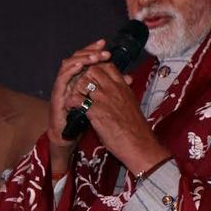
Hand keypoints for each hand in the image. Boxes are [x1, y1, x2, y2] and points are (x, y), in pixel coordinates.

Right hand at [47, 39, 109, 175]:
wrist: (69, 134)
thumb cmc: (85, 117)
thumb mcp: (103, 100)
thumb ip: (113, 88)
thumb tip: (129, 78)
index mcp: (80, 77)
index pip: (86, 58)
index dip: (94, 49)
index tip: (105, 44)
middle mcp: (70, 78)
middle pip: (77, 57)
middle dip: (90, 52)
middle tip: (102, 49)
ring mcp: (62, 85)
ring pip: (69, 64)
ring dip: (82, 58)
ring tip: (94, 57)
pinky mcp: (57, 94)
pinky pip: (62, 78)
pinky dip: (71, 70)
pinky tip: (80, 66)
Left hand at [63, 58, 170, 174]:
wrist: (139, 144)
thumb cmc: (136, 128)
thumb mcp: (132, 103)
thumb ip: (125, 91)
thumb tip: (126, 82)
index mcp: (123, 86)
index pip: (107, 66)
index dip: (97, 69)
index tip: (93, 78)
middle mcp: (113, 89)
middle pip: (92, 71)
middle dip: (84, 77)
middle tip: (81, 88)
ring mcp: (103, 99)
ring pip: (82, 82)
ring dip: (76, 89)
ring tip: (75, 98)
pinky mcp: (95, 111)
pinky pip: (77, 100)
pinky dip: (71, 102)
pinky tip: (71, 107)